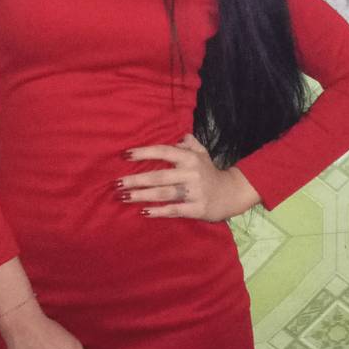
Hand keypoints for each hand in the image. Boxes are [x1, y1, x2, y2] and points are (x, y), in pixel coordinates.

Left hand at [117, 133, 260, 220]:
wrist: (232, 193)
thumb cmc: (210, 172)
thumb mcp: (202, 153)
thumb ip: (189, 142)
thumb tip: (177, 136)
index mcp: (189, 158)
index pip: (163, 152)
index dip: (144, 153)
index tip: (125, 155)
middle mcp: (191, 173)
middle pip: (158, 176)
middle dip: (136, 180)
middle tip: (117, 183)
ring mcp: (194, 192)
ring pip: (163, 193)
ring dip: (141, 196)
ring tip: (123, 197)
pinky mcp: (197, 208)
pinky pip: (174, 210)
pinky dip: (158, 212)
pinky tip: (143, 212)